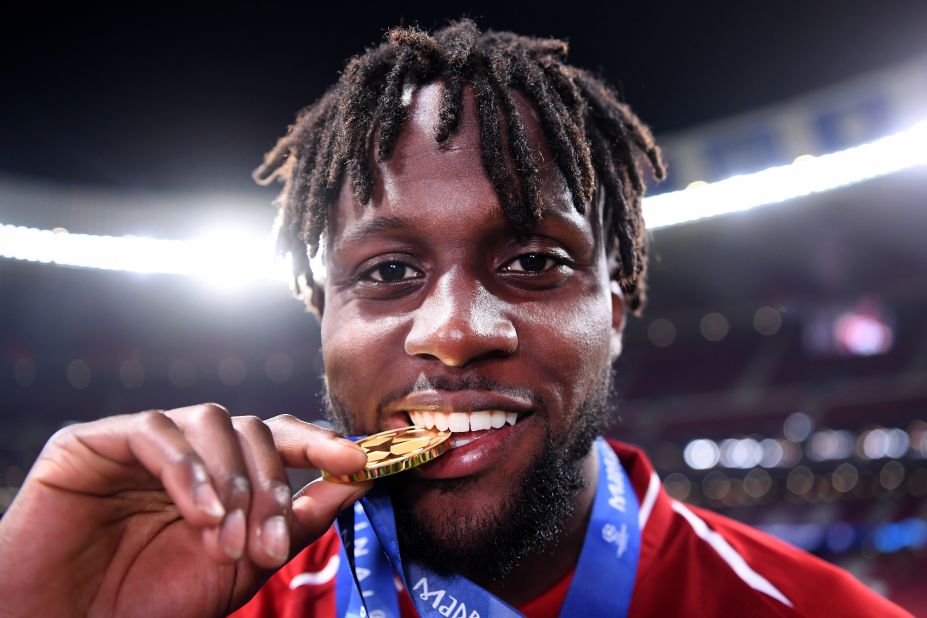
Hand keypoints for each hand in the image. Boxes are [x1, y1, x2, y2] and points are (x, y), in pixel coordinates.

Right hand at [0, 404, 370, 616]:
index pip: (279, 438)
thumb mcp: (243, 565)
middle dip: (271, 485)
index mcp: (221, 473)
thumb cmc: (151, 602)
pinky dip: (188, 470)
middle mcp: (188, 450)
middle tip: (269, 545)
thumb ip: (299, 520)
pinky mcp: (93, 441)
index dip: (321, 445)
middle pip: (252, 428)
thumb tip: (361, 479)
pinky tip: (200, 514)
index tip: (358, 464)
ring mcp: (142, 440)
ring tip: (227, 541)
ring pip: (210, 422)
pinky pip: (154, 432)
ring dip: (232, 482)